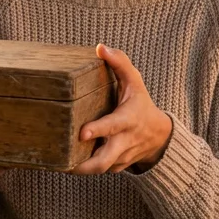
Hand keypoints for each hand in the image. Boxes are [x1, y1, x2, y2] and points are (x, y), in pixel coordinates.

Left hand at [71, 45, 172, 175]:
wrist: (159, 135)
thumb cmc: (141, 103)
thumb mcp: (135, 81)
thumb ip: (120, 63)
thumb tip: (99, 47)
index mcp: (127, 119)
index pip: (113, 126)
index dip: (98, 130)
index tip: (82, 133)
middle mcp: (124, 141)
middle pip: (105, 159)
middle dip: (85, 165)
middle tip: (63, 164)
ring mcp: (121, 156)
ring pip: (100, 168)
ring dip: (80, 169)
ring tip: (59, 166)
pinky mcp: (117, 166)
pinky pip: (100, 171)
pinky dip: (85, 169)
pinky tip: (68, 165)